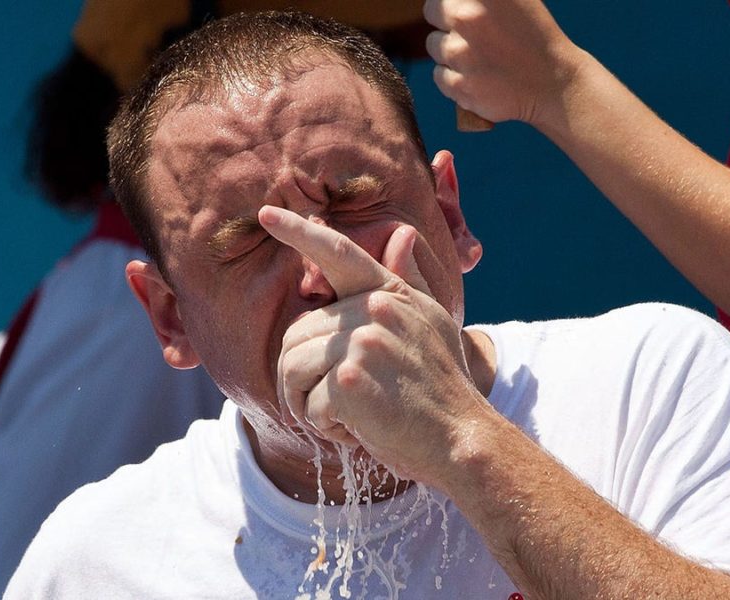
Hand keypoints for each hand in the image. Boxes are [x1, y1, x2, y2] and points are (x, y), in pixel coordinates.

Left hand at [260, 206, 484, 482]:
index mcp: (391, 293)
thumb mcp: (433, 324)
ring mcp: (363, 341)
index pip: (338, 253)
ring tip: (342, 417)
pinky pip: (307, 402)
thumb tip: (402, 234)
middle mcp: (376, 309)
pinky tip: (356, 431)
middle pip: (297, 332)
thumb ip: (410, 281)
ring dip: (307, 403)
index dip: (300, 232)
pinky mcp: (350, 379)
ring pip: (292, 366)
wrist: (463, 437)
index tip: (267, 214)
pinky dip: (324, 426)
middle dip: (303, 376)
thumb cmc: (444, 387)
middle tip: (335, 403)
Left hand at [423, 0, 577, 127]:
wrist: (553, 83)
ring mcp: (461, 52)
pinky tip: (479, 77)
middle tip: (473, 33)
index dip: (454, 1)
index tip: (466, 12)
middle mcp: (468, 17)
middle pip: (432, 11)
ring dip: (451, 51)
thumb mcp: (514, 0)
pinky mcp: (458, 85)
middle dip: (447, 21)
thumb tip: (455, 0)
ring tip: (481, 57)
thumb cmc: (533, 35)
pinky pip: (439, 75)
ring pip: (434, 45)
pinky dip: (454, 78)